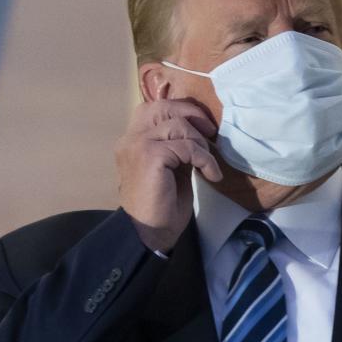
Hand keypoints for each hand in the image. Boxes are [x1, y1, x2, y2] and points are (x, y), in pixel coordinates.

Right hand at [116, 100, 222, 252]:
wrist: (150, 234)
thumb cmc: (161, 206)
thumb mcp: (171, 167)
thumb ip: (177, 146)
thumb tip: (200, 130)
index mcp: (132, 140)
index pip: (155, 108)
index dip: (181, 109)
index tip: (204, 126)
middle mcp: (130, 138)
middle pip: (163, 107)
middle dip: (192, 114)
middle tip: (211, 132)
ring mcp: (137, 145)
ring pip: (178, 125)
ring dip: (201, 144)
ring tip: (208, 164)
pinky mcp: (150, 156)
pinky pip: (187, 147)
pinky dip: (205, 160)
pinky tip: (211, 175)